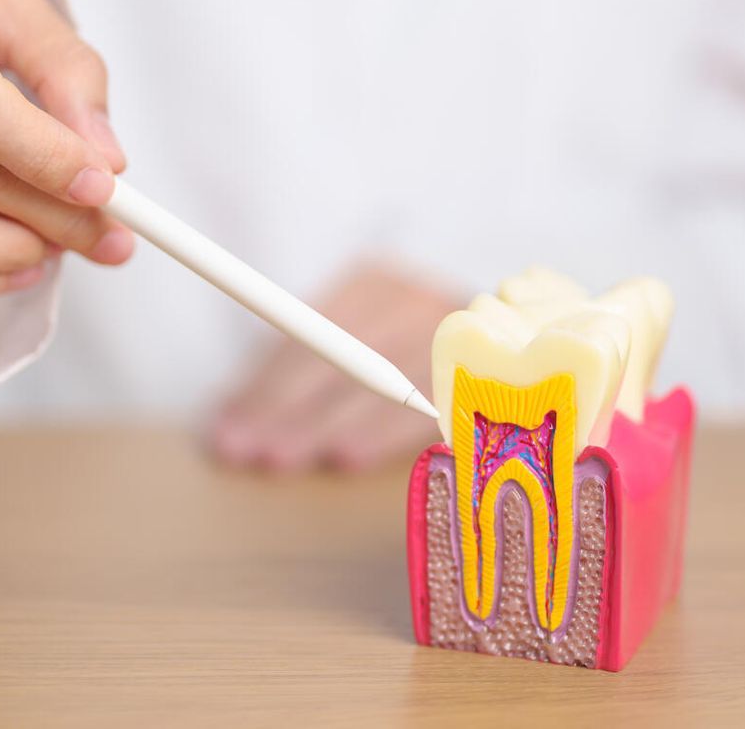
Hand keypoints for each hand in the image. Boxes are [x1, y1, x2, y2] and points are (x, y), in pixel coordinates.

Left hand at [208, 260, 459, 473]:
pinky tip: (347, 459)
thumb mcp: (358, 347)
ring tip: (280, 459)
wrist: (519, 344)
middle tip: (244, 452)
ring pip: (375, 380)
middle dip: (284, 408)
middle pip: (337, 355)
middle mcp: (413, 299)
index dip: (263, 384)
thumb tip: (229, 422)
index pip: (308, 334)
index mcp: (373, 284)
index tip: (224, 427)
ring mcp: (451, 332)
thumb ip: (301, 377)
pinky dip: (381, 433)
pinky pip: (422, 405)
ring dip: (323, 425)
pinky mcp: (481, 369)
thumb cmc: (413, 361)